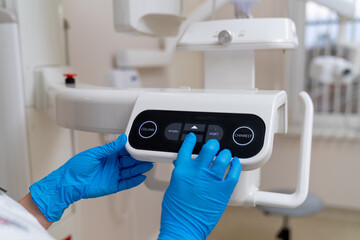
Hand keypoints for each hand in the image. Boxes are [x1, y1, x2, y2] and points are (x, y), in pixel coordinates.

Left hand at [29, 134, 152, 221]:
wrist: (69, 183)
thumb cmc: (76, 167)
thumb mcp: (94, 153)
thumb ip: (110, 147)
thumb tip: (122, 139)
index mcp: (108, 156)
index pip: (124, 151)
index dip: (133, 149)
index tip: (141, 146)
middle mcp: (112, 165)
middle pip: (129, 162)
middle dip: (139, 160)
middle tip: (148, 157)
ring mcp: (113, 176)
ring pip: (130, 172)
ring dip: (139, 169)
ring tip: (148, 166)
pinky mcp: (112, 186)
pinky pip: (126, 183)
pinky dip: (134, 181)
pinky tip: (141, 177)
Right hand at [158, 133, 240, 239]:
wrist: (183, 227)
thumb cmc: (176, 212)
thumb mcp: (173, 187)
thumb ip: (180, 174)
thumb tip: (183, 166)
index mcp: (182, 170)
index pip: (187, 147)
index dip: (191, 139)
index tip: (194, 136)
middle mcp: (198, 172)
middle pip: (209, 148)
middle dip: (212, 144)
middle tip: (213, 145)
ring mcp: (212, 180)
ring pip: (223, 157)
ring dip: (224, 154)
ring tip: (224, 154)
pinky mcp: (224, 190)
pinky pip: (234, 172)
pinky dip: (235, 165)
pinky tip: (234, 162)